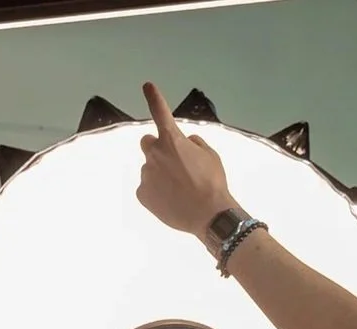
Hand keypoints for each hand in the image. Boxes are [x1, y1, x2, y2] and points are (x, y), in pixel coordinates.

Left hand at [136, 81, 234, 233]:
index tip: (147, 85)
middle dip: (157, 149)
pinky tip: (172, 201)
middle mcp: (155, 154)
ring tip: (180, 191)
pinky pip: (148, 189)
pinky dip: (158, 193)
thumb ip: (195, 144)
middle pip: (147, 143)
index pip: (161, 113)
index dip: (154, 98)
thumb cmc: (214, 183)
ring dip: (161, 175)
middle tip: (173, 164)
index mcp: (173, 141)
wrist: (209, 215)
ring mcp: (146, 174)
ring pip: (151, 170)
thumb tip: (187, 142)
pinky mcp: (142, 194)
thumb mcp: (212, 156)